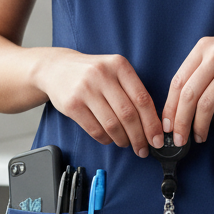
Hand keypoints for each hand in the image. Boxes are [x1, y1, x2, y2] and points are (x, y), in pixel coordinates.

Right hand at [34, 48, 161, 156]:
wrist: (56, 68)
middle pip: (128, 114)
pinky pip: (94, 129)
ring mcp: (85, 89)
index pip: (142, 99)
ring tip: (126, 143)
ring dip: (123, 139)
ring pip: (112, 124)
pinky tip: (110, 139)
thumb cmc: (92, 73)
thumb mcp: (114, 70)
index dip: (152, 123)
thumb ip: (132, 90)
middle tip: (144, 148)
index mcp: (119, 65)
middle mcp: (102, 75)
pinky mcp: (72, 104)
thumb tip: (153, 123)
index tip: (158, 139)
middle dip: (139, 137)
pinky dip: (106, 139)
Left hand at [160, 24, 213, 146]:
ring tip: (199, 137)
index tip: (167, 124)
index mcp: (204, 48)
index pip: (177, 81)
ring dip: (199, 126)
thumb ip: (202, 68)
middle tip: (179, 138)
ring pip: (206, 104)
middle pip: (188, 95)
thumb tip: (182, 102)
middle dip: (180, 122)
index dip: (169, 107)